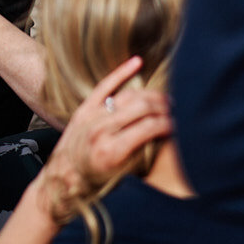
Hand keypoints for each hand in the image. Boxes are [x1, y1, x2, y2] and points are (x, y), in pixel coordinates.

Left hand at [43, 57, 170, 214]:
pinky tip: (137, 63)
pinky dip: (122, 72)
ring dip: (150, 95)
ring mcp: (91, 116)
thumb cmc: (97, 180)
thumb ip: (143, 154)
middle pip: (140, 108)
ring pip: (128, 96)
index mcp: (113, 150)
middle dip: (162, 107)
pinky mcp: (85, 107)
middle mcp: (101, 130)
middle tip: (177, 109)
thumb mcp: (123, 176)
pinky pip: (106, 85)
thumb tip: (165, 136)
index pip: (149, 128)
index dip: (168, 124)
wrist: (64, 175)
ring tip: (164, 99)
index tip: (180, 125)